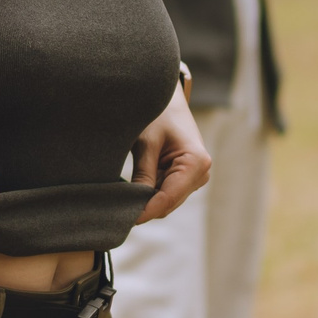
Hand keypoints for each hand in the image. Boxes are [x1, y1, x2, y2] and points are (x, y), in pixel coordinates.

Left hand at [132, 89, 212, 223]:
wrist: (167, 99)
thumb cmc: (158, 113)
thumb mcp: (146, 143)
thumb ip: (143, 175)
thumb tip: (134, 207)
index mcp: (196, 162)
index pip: (168, 198)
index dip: (145, 211)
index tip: (123, 218)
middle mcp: (201, 173)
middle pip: (168, 203)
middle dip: (145, 206)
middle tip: (116, 206)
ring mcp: (195, 177)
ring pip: (166, 201)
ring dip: (146, 200)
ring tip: (122, 193)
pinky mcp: (186, 177)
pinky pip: (165, 193)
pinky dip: (149, 192)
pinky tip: (133, 184)